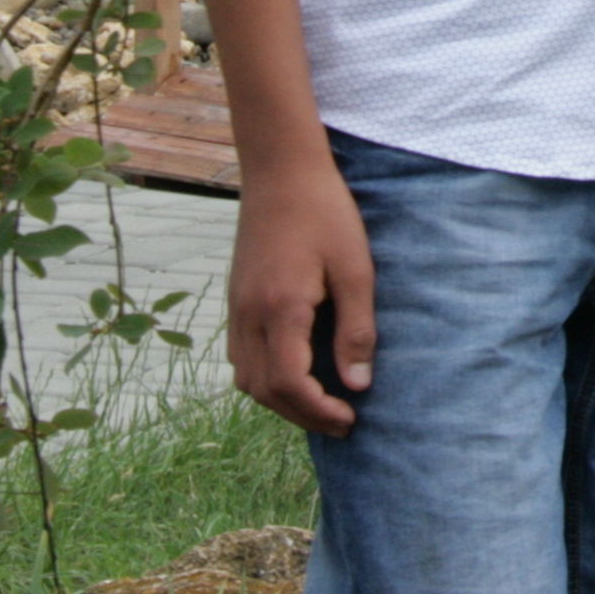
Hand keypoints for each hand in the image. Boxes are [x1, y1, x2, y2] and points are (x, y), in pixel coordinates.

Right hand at [229, 161, 375, 436]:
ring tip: (320, 402)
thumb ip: (356, 329)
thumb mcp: (356, 269)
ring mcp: (236, 308)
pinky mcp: (235, 300)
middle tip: (341, 421)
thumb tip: (359, 384)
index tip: (350, 417)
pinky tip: (295, 371)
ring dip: (280, 400)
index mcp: (280, 309)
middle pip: (264, 391)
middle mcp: (249, 315)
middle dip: (301, 415)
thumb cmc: (326, 214)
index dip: (318, 411)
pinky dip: (265, 378)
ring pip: (246, 378)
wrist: (281, 172)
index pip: (289, 385)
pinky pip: (241, 357)